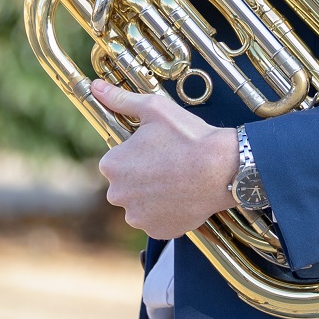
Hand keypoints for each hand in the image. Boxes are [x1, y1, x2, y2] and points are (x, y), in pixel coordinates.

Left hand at [91, 79, 238, 238]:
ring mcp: (137, 217)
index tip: (156, 146)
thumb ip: (120, 99)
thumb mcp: (154, 109)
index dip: (136, 152)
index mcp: (112, 165)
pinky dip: (166, 210)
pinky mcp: (157, 231)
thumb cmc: (187, 136)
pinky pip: (156, 220)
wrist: (222, 168)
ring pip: (140, 203)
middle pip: (126, 183)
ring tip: (178, 179)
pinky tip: (182, 195)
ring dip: (152, 194)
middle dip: (141, 175)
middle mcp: (118, 195)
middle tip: (169, 162)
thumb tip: (96, 86)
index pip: (115, 159)